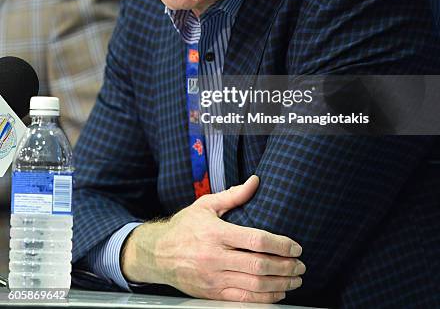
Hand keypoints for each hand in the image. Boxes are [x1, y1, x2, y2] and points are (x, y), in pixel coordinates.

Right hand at [121, 175, 304, 302]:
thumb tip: (255, 181)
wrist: (158, 254)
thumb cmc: (184, 226)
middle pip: (258, 265)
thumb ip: (233, 195)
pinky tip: (277, 293)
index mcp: (215, 233)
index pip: (255, 240)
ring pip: (254, 285)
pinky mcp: (212, 293)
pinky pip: (243, 299)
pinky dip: (264, 298)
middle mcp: (215, 257)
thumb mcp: (206, 205)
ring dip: (280, 284)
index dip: (279, 244)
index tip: (295, 246)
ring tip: (295, 280)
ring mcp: (214, 278)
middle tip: (301, 265)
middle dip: (285, 267)